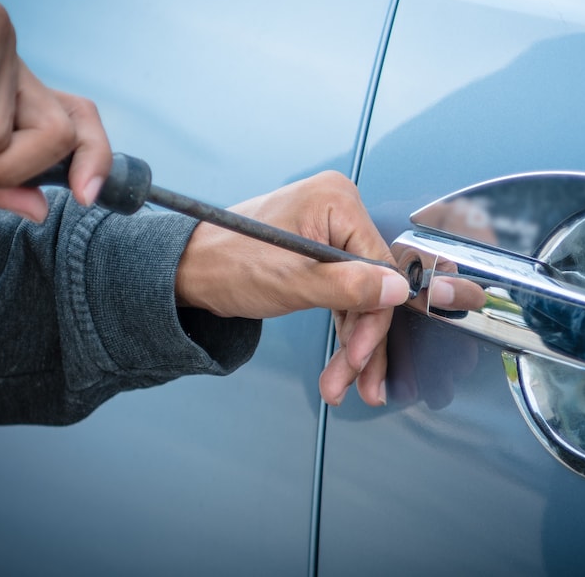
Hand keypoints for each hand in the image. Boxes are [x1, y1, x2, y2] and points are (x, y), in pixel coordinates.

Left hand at [175, 171, 410, 406]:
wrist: (186, 269)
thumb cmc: (226, 262)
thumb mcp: (293, 281)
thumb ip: (350, 287)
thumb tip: (397, 290)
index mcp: (337, 202)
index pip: (378, 268)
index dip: (373, 319)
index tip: (363, 357)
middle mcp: (337, 211)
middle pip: (369, 286)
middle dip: (362, 341)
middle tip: (355, 380)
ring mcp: (328, 232)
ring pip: (357, 298)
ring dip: (352, 344)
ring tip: (341, 382)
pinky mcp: (318, 254)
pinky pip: (341, 294)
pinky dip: (341, 329)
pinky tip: (342, 361)